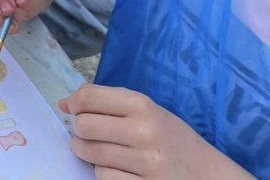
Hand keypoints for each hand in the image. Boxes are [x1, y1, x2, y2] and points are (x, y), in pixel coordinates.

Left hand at [59, 85, 254, 178]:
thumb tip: (63, 103)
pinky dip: (103, 173)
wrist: (206, 173)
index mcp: (143, 105)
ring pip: (90, 154)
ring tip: (101, 150)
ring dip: (87, 152)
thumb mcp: (146, 110)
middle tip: (87, 133)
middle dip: (78, 130)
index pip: (89, 97)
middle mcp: (144, 132)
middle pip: (84, 126)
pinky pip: (103, 177)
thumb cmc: (169, 137)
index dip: (75, 103)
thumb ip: (106, 101)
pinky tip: (117, 168)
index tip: (74, 109)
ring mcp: (144, 163)